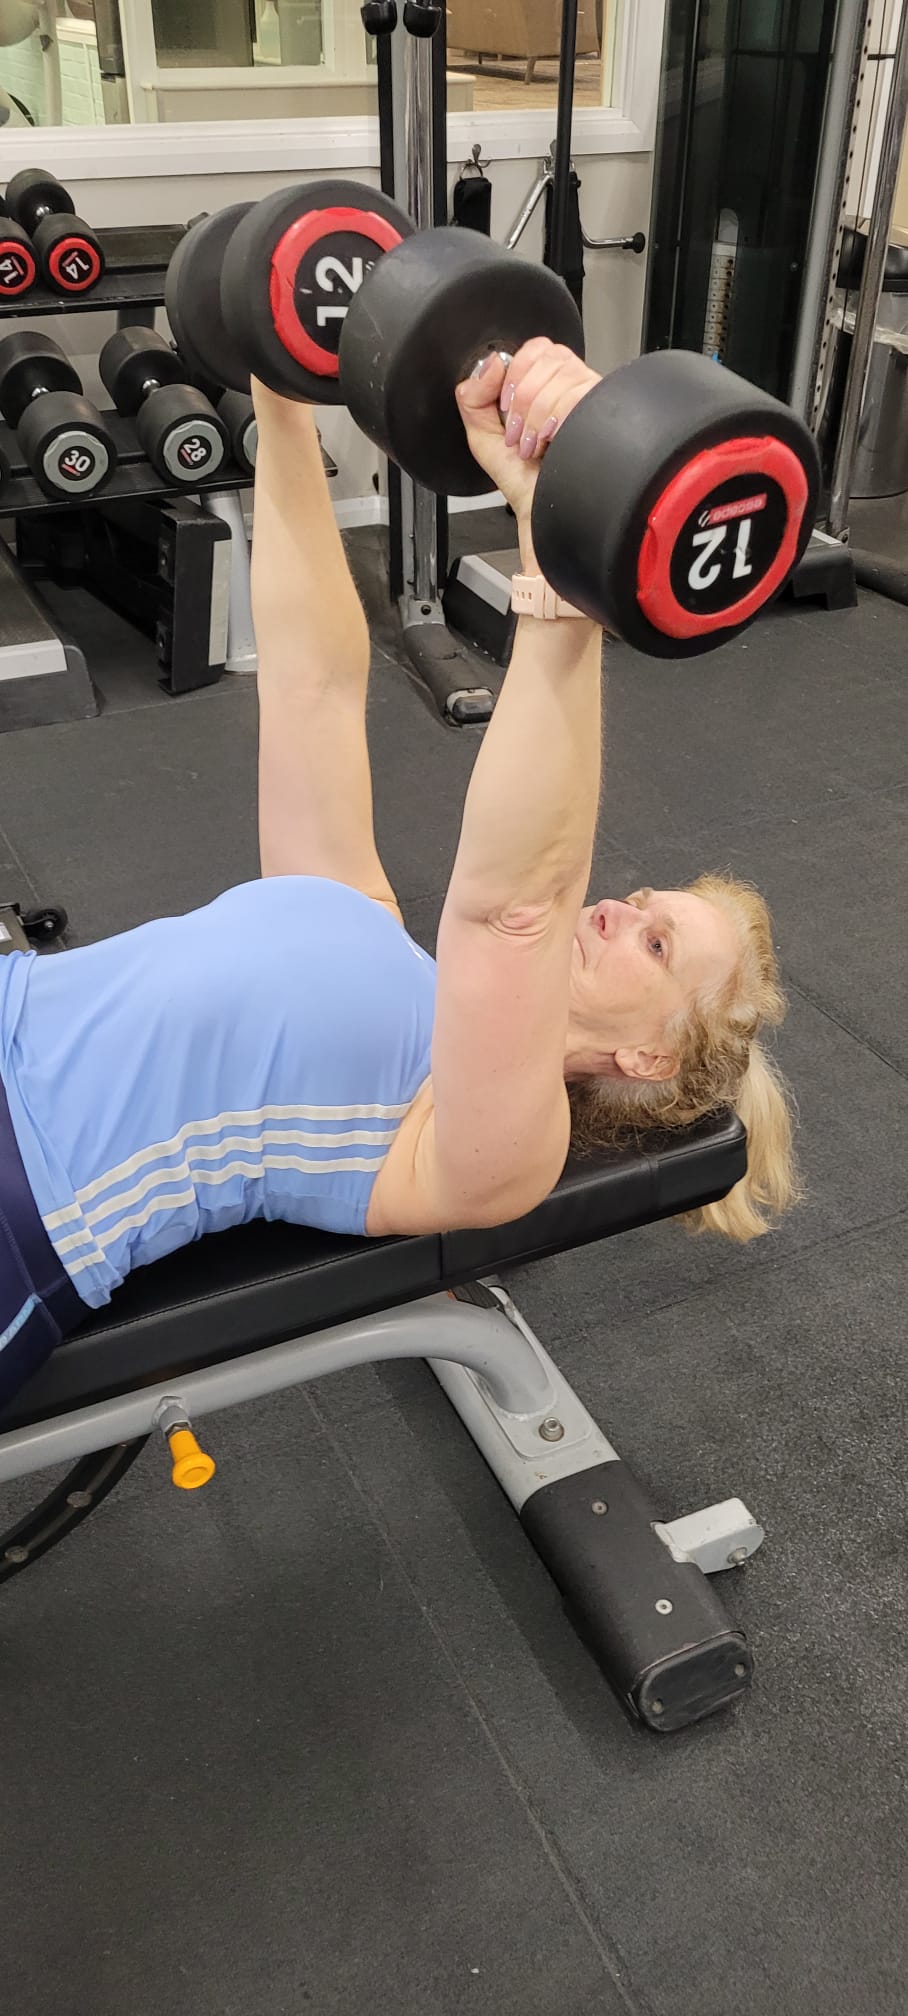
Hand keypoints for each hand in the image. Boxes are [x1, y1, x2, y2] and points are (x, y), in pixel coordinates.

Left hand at [455, 339, 600, 535]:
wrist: (542, 511)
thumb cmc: (521, 480)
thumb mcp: (482, 435)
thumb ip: (473, 396)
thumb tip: (491, 363)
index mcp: (544, 386)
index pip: (537, 348)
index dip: (516, 371)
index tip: (505, 405)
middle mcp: (571, 388)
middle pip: (548, 356)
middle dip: (523, 396)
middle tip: (518, 431)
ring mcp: (590, 398)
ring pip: (561, 373)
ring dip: (535, 414)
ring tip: (533, 443)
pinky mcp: (601, 412)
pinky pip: (575, 393)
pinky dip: (551, 420)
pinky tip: (549, 442)